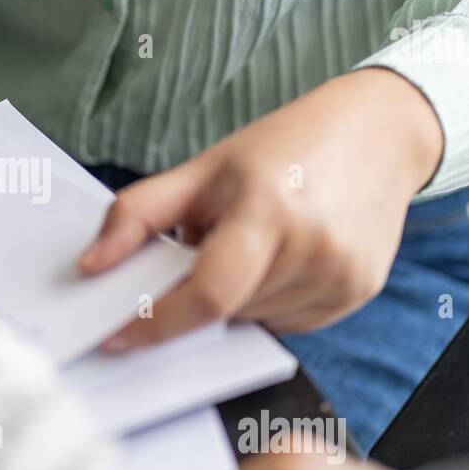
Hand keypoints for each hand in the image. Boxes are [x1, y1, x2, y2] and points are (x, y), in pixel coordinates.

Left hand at [78, 69, 443, 344]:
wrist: (378, 134)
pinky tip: (279, 257)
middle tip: (206, 246)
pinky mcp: (359, 293)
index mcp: (268, 210)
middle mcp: (313, 248)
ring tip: (252, 241)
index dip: (157, 323)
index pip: (208, 294)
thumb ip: (138, 214)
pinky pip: (289, 323)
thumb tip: (90, 265)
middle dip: (196, 293)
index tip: (118, 335)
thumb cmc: (284, 149)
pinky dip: (267, 302)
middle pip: (225, 310)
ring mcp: (341, 276)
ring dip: (234, 298)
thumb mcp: (203, 168)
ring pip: (254, 321)